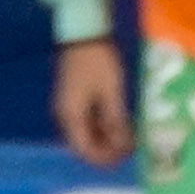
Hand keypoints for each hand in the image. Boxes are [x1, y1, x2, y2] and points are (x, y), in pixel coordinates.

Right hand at [51, 38, 132, 167]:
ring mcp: (68, 106)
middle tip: (129, 149)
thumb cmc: (97, 63)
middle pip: (83, 143)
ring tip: (127, 137)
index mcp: (71, 116)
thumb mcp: (111, 93)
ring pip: (85, 132)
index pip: (84, 150)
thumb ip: (116, 122)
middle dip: (106, 150)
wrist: (83, 34)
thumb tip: (123, 146)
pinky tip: (118, 123)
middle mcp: (65, 116)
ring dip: (105, 138)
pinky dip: (101, 126)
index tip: (124, 159)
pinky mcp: (74, 98)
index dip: (103, 159)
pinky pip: (86, 120)